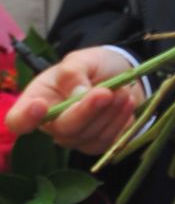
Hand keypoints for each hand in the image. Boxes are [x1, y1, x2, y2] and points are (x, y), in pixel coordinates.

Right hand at [5, 47, 141, 155]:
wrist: (122, 74)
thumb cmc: (93, 66)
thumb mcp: (81, 59)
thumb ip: (73, 72)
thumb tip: (77, 94)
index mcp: (36, 100)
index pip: (18, 121)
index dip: (26, 118)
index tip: (40, 105)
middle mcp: (51, 124)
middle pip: (63, 130)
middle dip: (86, 111)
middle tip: (106, 91)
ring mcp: (74, 137)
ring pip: (88, 136)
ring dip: (109, 113)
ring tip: (122, 91)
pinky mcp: (95, 144)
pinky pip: (107, 141)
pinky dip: (120, 121)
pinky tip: (127, 103)